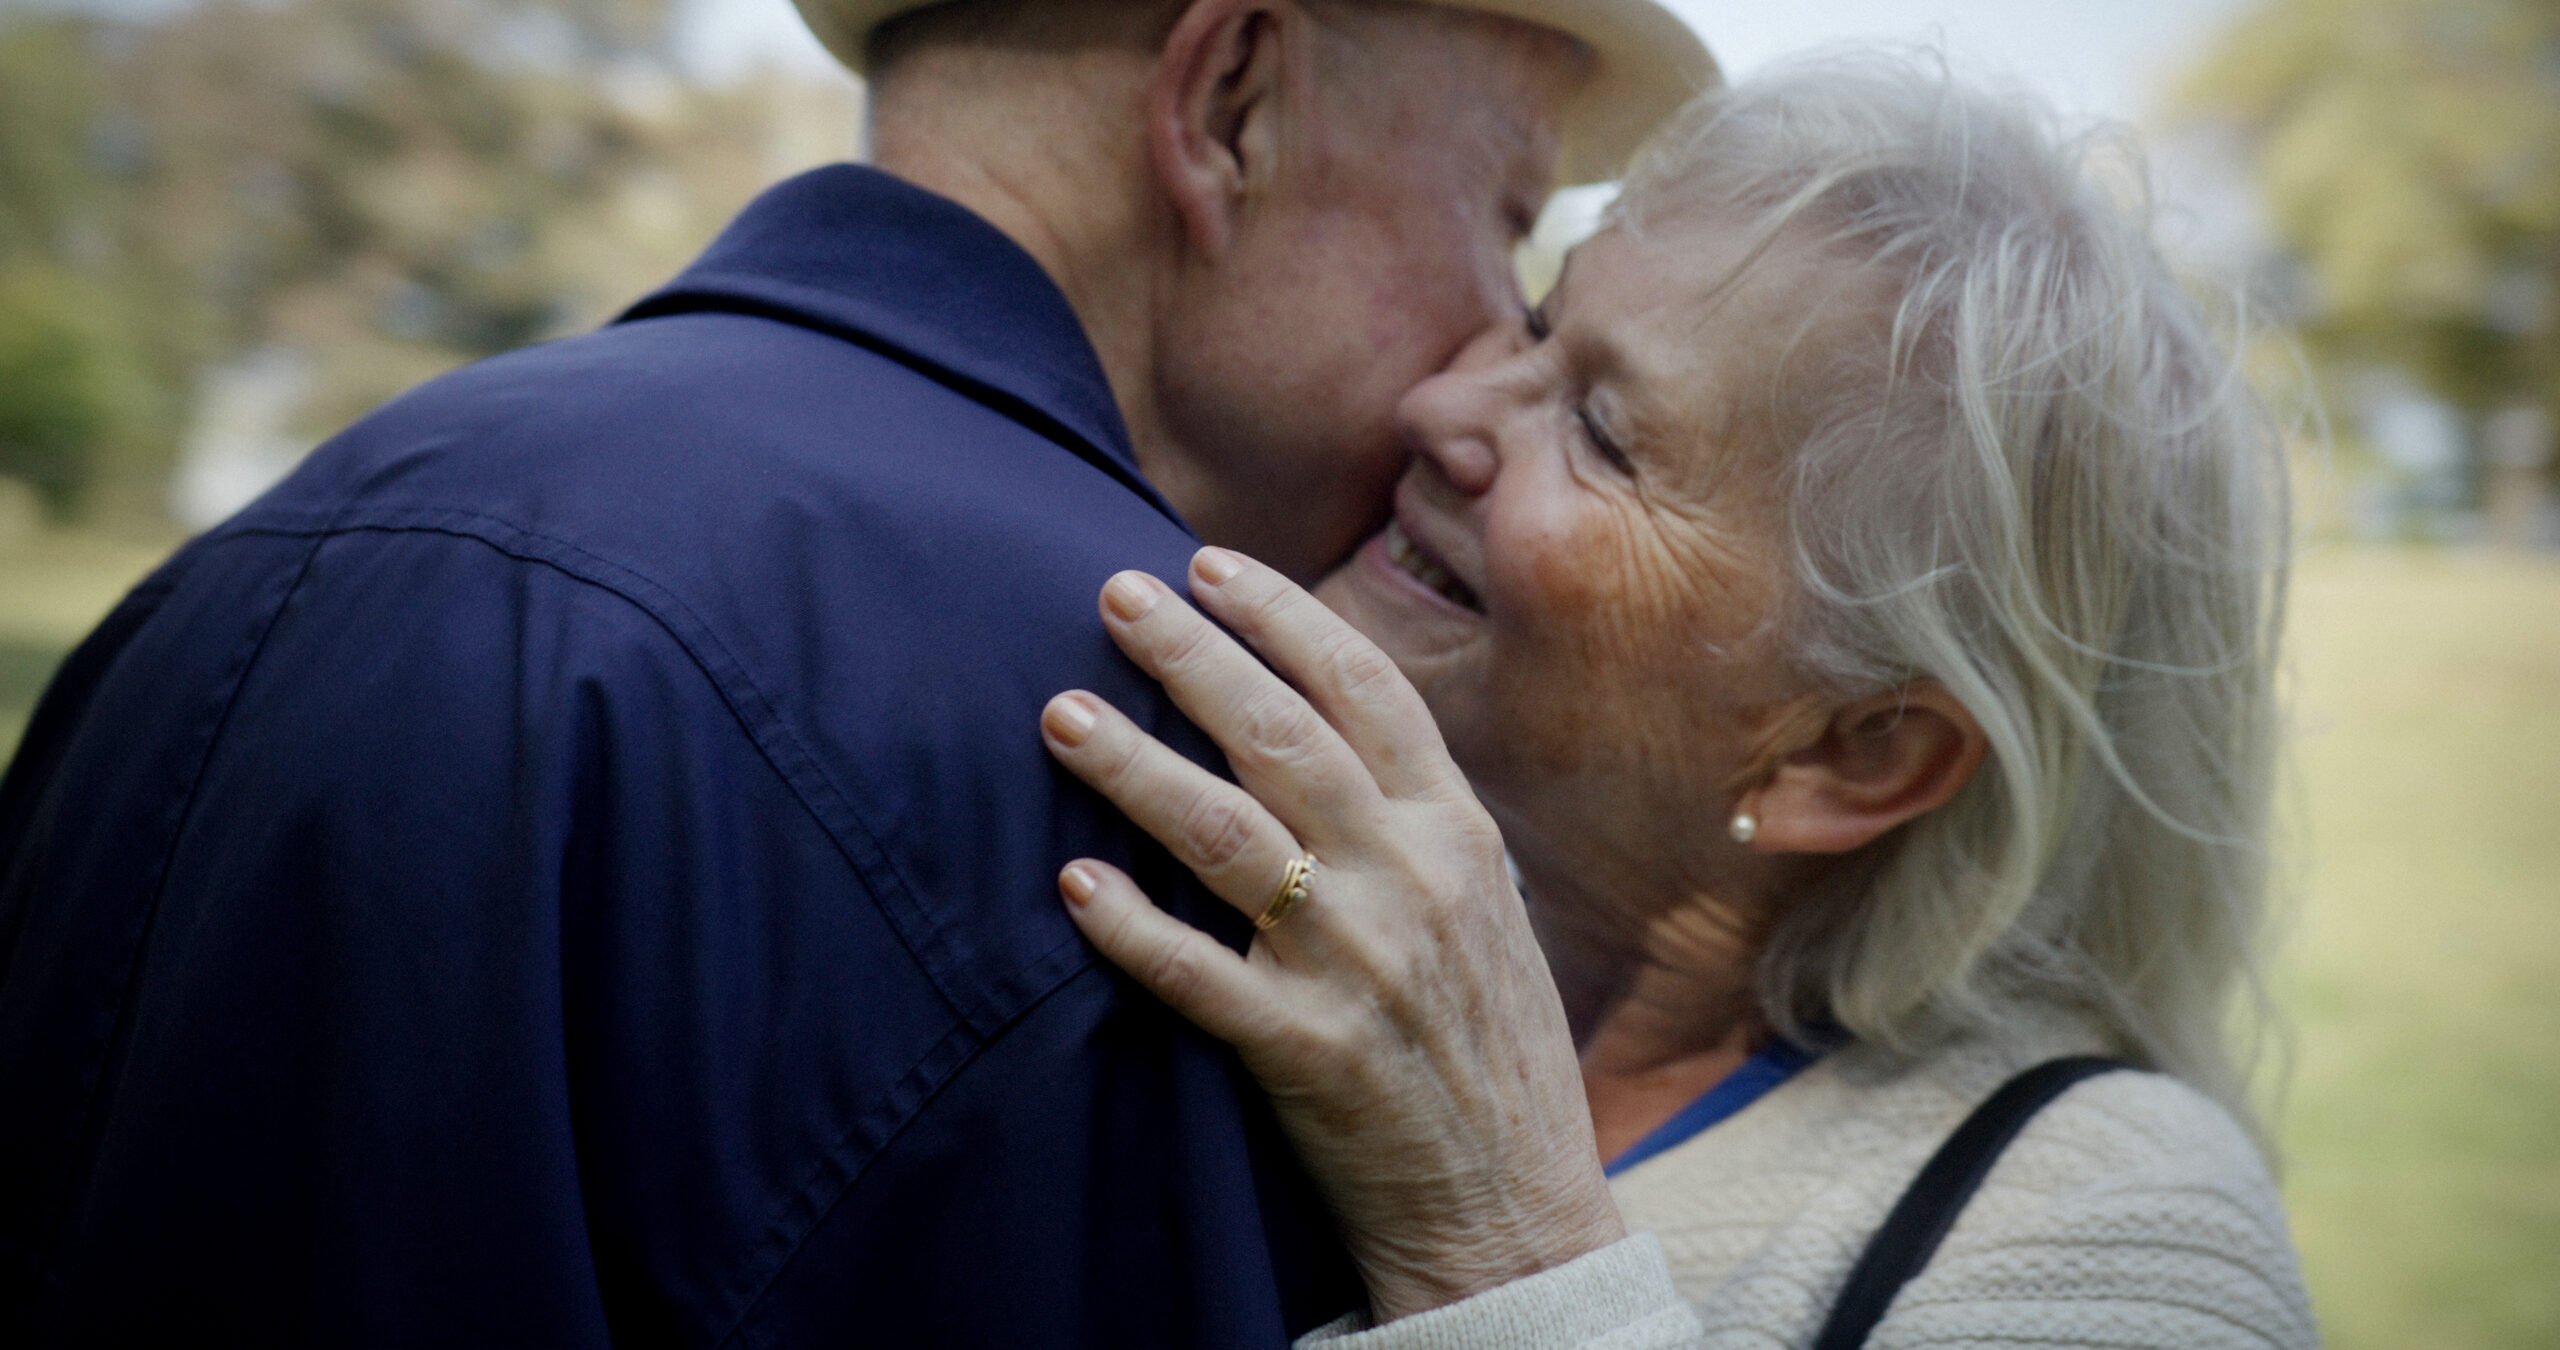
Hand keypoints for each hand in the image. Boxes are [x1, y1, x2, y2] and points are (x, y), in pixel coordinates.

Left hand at [1040, 546, 1624, 1322]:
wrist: (1513, 1204)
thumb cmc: (1488, 1045)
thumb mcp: (1485, 907)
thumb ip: (1416, 819)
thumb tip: (1325, 727)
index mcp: (1457, 834)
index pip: (1364, 691)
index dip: (1282, 617)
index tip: (1208, 566)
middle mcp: (1411, 881)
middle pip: (1283, 737)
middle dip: (1192, 655)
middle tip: (1114, 594)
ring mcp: (1358, 966)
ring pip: (1228, 838)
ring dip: (1137, 767)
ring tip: (1062, 716)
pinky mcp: (1305, 1053)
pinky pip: (1201, 976)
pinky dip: (1133, 928)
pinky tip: (1074, 883)